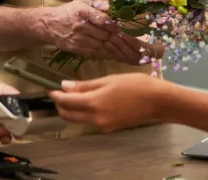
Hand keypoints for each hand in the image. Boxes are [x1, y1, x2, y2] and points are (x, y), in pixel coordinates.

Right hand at [46, 0, 141, 64]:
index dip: (116, 25)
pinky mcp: (76, 48)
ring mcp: (78, 38)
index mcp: (84, 11)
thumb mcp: (83, 2)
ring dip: (114, 47)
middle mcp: (81, 25)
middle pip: (106, 34)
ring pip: (102, 44)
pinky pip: (95, 51)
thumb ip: (99, 4)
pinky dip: (105, 52)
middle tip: (135, 45)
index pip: (104, 20)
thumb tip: (117, 5)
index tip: (126, 29)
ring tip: (128, 51)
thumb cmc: (70, 11)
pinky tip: (115, 53)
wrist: (49, 24)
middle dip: (119, 39)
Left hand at [47, 73, 167, 132]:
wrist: (157, 101)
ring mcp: (102, 125)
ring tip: (74, 95)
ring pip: (78, 119)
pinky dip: (85, 112)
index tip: (49, 88)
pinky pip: (90, 120)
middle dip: (60, 105)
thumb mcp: (109, 80)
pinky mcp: (109, 127)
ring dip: (71, 109)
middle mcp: (95, 118)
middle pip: (68, 115)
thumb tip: (64, 86)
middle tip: (59, 93)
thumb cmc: (135, 85)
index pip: (66, 101)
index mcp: (94, 103)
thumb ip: (85, 85)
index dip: (55, 95)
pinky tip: (91, 101)